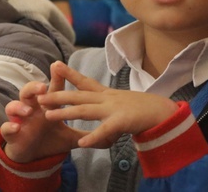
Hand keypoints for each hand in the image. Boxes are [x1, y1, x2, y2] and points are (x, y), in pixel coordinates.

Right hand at [1, 64, 84, 161]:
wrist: (31, 156)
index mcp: (45, 107)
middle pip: (28, 92)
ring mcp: (19, 120)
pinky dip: (10, 127)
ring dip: (19, 106)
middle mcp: (30, 109)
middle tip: (43, 87)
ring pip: (13, 106)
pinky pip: (7, 127)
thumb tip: (110, 134)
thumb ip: (85, 134)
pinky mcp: (11, 133)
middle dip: (34, 88)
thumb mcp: (69, 138)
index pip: (51, 90)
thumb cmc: (48, 140)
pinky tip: (16, 127)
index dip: (55, 78)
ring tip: (29, 111)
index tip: (59, 66)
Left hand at [39, 61, 177, 147]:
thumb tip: (98, 107)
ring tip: (48, 116)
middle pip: (78, 95)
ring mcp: (114, 109)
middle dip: (57, 95)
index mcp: (107, 94)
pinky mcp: (123, 121)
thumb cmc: (145, 109)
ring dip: (65, 113)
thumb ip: (109, 105)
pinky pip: (105, 130)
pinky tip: (81, 143)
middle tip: (39, 95)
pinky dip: (93, 137)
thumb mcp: (122, 102)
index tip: (54, 64)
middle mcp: (108, 99)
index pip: (85, 82)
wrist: (168, 113)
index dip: (69, 74)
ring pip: (85, 110)